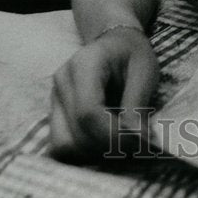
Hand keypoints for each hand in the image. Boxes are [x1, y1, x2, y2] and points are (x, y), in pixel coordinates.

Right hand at [49, 26, 159, 162]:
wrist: (116, 43)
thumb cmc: (132, 54)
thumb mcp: (144, 71)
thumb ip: (137, 105)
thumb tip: (138, 140)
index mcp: (84, 65)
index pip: (88, 112)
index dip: (112, 135)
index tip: (138, 142)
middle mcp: (61, 82)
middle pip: (74, 134)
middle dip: (106, 148)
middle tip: (135, 146)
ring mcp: (54, 99)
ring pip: (63, 146)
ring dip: (93, 155)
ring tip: (120, 145)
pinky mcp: (54, 114)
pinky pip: (63, 145)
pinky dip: (85, 152)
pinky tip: (106, 144)